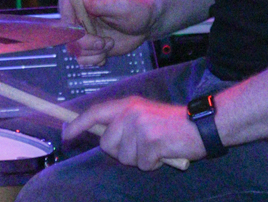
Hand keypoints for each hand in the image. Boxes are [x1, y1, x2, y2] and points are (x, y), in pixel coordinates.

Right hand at [60, 0, 154, 65]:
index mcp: (85, 1)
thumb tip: (82, 0)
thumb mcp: (121, 5)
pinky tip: (106, 54)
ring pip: (74, 49)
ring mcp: (84, 33)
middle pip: (67, 33)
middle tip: (105, 43)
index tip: (83, 30)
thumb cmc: (137, 9)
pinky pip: (82, 60)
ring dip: (93, 53)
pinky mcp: (90, 47)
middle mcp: (80, 17)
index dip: (68, 19)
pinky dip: (94, 60)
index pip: (65, 4)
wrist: (146, 24)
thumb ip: (100, 4)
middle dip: (86, 43)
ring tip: (110, 45)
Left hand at [63, 96, 202, 169]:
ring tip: (156, 147)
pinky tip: (164, 152)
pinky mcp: (151, 140)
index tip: (66, 135)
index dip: (78, 125)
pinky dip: (153, 164)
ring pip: (124, 157)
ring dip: (140, 159)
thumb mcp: (145, 115)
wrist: (201, 125)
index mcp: (128, 104)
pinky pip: (142, 164)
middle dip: (121, 152)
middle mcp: (131, 112)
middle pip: (107, 144)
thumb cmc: (173, 125)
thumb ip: (124, 122)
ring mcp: (140, 126)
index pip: (95, 113)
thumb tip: (103, 135)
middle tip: (143, 146)